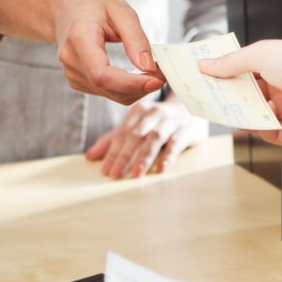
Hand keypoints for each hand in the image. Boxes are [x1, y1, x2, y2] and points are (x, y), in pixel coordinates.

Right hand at [54, 0, 165, 104]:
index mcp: (79, 39)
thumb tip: (148, 67)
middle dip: (141, 86)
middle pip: (108, 88)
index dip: (130, 83)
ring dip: (137, 89)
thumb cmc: (93, 6)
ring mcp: (72, 74)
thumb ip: (136, 39)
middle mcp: (72, 60)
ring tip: (153, 71)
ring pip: (111, 95)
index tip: (157, 80)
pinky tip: (137, 75)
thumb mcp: (121, 11)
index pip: (101, 74)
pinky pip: (108, 93)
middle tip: (163, 73)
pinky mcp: (78, 82)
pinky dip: (127, 89)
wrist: (67, 8)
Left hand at [86, 97, 207, 177]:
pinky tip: (162, 168)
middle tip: (116, 175)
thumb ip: (113, 141)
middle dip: (125, 156)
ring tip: (135, 173)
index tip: (105, 171)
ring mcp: (170, 121)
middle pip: (136, 136)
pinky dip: (169, 155)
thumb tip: (90, 156)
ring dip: (144, 156)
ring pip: (155, 139)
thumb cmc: (158, 121)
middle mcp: (153, 114)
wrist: (191, 107)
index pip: (122, 135)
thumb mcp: (135, 127)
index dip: (113, 153)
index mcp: (138, 112)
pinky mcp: (186, 130)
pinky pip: (176, 142)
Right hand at [199, 40, 281, 143]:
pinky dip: (262, 129)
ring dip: (243, 114)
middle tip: (206, 97)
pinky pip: (268, 134)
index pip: (244, 69)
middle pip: (246, 94)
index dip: (224, 72)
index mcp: (277, 64)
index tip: (203, 75)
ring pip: (254, 116)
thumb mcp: (261, 55)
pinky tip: (266, 120)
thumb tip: (205, 65)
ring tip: (229, 110)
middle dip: (227, 96)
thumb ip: (231, 62)